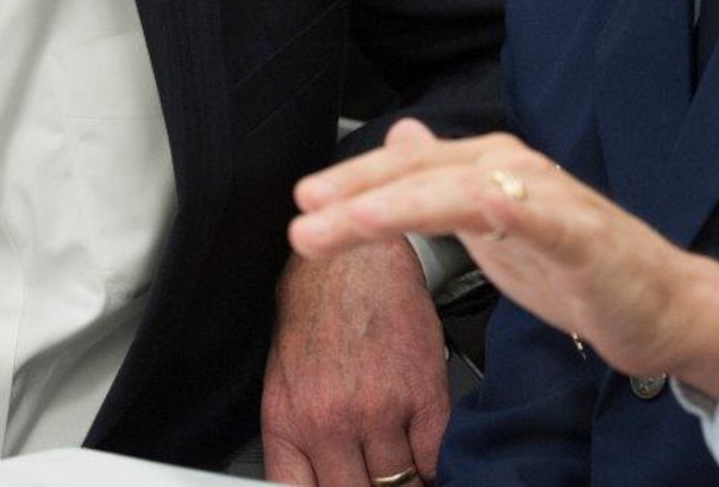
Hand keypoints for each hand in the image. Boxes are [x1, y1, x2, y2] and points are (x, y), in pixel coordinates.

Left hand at [261, 239, 450, 485]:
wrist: (354, 254)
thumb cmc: (319, 306)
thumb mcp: (284, 377)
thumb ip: (299, 435)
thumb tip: (317, 477)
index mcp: (288, 422)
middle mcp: (329, 422)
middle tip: (379, 479)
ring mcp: (377, 410)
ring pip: (399, 484)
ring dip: (407, 482)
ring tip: (407, 471)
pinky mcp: (421, 392)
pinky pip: (434, 457)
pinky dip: (434, 466)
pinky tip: (428, 459)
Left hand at [290, 119, 718, 397]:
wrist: (663, 308)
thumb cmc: (581, 269)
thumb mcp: (496, 224)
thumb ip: (445, 186)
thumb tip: (403, 138)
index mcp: (491, 168)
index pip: (410, 165)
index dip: (355, 179)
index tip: (305, 200)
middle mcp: (515, 168)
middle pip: (422, 169)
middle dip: (357, 189)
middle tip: (305, 209)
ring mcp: (547, 197)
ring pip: (458, 188)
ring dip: (395, 202)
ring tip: (345, 222)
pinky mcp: (579, 233)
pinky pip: (529, 214)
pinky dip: (493, 207)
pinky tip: (456, 213)